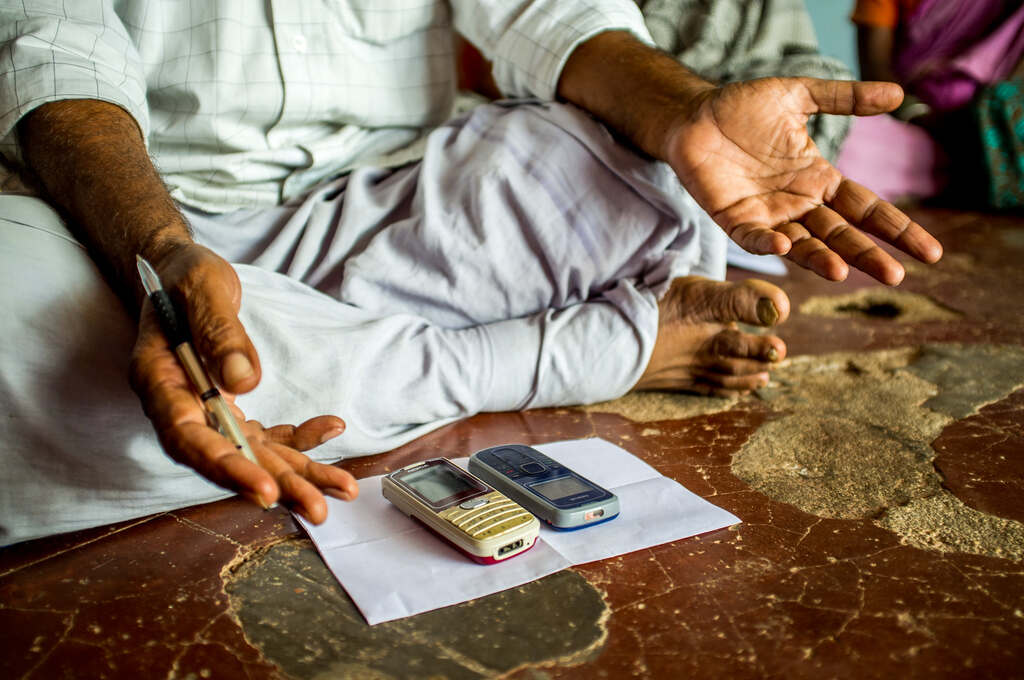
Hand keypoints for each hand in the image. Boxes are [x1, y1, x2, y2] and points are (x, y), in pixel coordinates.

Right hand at [129, 243, 357, 521]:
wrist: (181, 273)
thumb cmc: (185, 277)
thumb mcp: (203, 288)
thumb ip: (219, 331)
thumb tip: (245, 380)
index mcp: (159, 381)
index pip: (188, 437)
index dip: (224, 467)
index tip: (263, 489)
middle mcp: (182, 407)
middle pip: (228, 457)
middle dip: (275, 485)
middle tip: (317, 510)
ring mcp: (210, 411)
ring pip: (254, 453)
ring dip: (297, 474)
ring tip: (341, 489)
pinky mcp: (232, 408)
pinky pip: (268, 432)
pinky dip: (301, 436)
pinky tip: (332, 428)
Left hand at [664, 78, 942, 283]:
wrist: (694, 114)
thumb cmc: (743, 107)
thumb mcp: (800, 96)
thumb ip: (845, 99)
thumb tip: (898, 94)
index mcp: (819, 180)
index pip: (867, 209)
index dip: (896, 229)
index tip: (930, 252)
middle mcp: (798, 204)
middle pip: (841, 234)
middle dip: (867, 255)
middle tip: (895, 277)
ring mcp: (767, 214)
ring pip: (802, 244)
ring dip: (821, 259)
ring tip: (844, 271)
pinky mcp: (734, 218)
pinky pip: (753, 236)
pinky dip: (767, 242)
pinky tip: (784, 244)